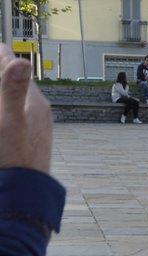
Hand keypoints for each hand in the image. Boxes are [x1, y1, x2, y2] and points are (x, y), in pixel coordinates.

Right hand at [0, 58, 51, 173]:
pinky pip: (14, 116)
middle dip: (2, 71)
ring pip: (13, 99)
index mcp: (33, 101)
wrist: (25, 194)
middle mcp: (36, 110)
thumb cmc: (15, 158)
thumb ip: (11, 90)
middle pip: (12, 81)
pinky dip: (7, 109)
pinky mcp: (26, 139)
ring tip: (4, 81)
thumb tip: (20, 61)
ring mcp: (32, 125)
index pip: (12, 66)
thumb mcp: (8, 121)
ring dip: (6, 91)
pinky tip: (5, 115)